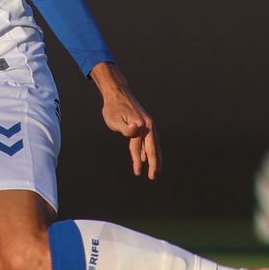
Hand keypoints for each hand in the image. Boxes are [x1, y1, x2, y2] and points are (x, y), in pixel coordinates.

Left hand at [92, 63, 158, 179]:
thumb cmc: (113, 108)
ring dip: (154, 158)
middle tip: (153, 177)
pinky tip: (145, 157)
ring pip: (153, 145)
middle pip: (153, 148)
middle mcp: (148, 125)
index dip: (137, 161)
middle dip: (154, 164)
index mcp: (142, 125)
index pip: (139, 147)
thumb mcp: (114, 119)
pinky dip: (148, 150)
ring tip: (155, 170)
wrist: (117, 93)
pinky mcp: (145, 124)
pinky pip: (149, 140)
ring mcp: (148, 124)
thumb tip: (137, 129)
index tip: (137, 173)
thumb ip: (126, 127)